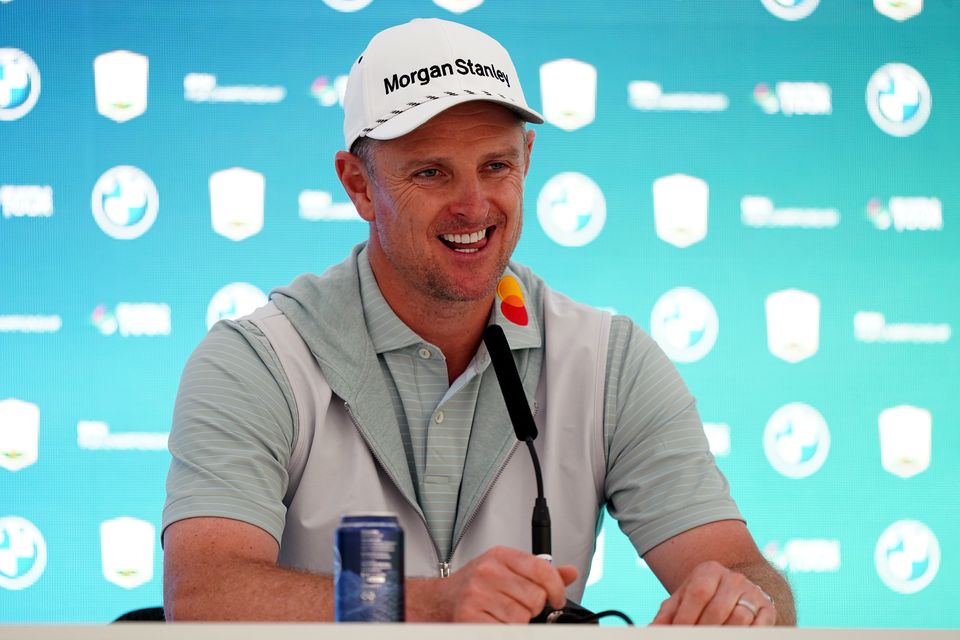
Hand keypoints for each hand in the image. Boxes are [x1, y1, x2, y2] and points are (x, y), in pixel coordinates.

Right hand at [413, 546, 577, 622]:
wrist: (438, 601)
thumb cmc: (473, 585)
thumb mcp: (505, 568)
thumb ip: (538, 571)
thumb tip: (569, 573)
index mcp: (500, 556)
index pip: (542, 570)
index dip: (556, 589)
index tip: (556, 599)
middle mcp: (488, 572)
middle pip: (535, 598)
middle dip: (532, 608)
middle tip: (518, 607)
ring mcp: (478, 595)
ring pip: (522, 617)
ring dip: (518, 622)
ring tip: (502, 615)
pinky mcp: (470, 617)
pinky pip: (506, 631)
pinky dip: (505, 631)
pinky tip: (495, 623)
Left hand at [651, 560, 774, 625]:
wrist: (735, 593)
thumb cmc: (702, 599)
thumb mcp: (682, 601)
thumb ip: (666, 615)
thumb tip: (652, 630)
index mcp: (709, 571)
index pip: (698, 593)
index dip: (687, 616)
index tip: (679, 632)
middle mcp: (733, 579)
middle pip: (718, 608)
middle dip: (704, 629)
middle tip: (694, 638)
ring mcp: (753, 593)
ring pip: (739, 618)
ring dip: (724, 633)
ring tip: (713, 637)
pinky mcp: (768, 609)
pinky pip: (759, 626)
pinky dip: (746, 634)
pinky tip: (731, 636)